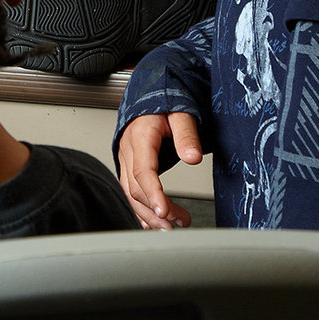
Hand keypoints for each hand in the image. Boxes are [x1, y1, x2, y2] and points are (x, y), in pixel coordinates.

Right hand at [117, 111, 201, 229]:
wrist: (149, 92)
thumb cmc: (163, 101)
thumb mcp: (181, 112)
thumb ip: (186, 135)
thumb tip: (193, 158)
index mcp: (140, 136)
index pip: (143, 170)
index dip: (153, 193)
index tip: (165, 211)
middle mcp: (128, 149)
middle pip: (135, 188)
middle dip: (156, 210)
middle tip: (180, 222)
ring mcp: (125, 157)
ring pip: (129, 193)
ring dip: (148, 213)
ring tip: (169, 227)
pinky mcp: (128, 163)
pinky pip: (128, 189)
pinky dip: (138, 208)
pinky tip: (148, 221)